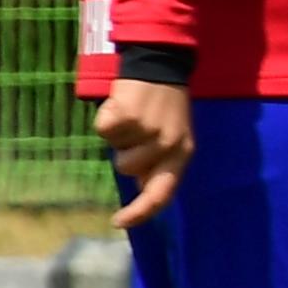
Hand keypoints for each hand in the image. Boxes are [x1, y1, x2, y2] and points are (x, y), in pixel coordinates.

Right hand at [98, 80, 195, 229]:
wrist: (160, 65)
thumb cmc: (165, 106)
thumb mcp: (173, 136)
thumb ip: (160, 164)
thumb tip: (142, 190)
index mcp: (183, 153)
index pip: (162, 193)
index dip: (141, 212)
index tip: (119, 222)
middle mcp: (168, 145)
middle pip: (127, 170)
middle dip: (125, 152)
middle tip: (138, 128)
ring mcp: (148, 130)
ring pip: (114, 149)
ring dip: (118, 135)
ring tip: (133, 115)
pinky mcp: (128, 115)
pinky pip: (104, 130)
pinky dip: (106, 118)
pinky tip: (122, 104)